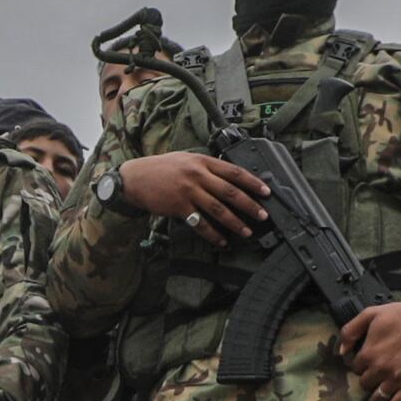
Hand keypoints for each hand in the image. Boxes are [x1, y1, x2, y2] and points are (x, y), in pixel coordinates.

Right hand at [115, 150, 272, 241]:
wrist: (135, 178)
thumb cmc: (161, 169)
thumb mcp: (185, 159)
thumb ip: (206, 166)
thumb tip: (228, 177)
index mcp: (202, 161)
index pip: (234, 171)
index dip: (252, 182)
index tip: (266, 191)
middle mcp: (197, 175)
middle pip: (230, 192)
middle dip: (250, 205)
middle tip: (263, 215)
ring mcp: (188, 191)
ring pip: (218, 209)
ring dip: (235, 222)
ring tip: (247, 231)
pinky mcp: (179, 206)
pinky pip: (200, 223)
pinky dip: (213, 234)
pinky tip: (221, 240)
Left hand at [334, 290, 400, 400]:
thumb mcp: (371, 313)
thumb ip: (350, 331)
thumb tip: (341, 351)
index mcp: (368, 352)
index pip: (355, 368)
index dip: (361, 365)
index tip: (368, 362)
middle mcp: (380, 368)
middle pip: (365, 384)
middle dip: (368, 380)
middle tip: (376, 375)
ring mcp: (396, 379)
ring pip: (377, 398)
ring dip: (374, 398)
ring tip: (377, 396)